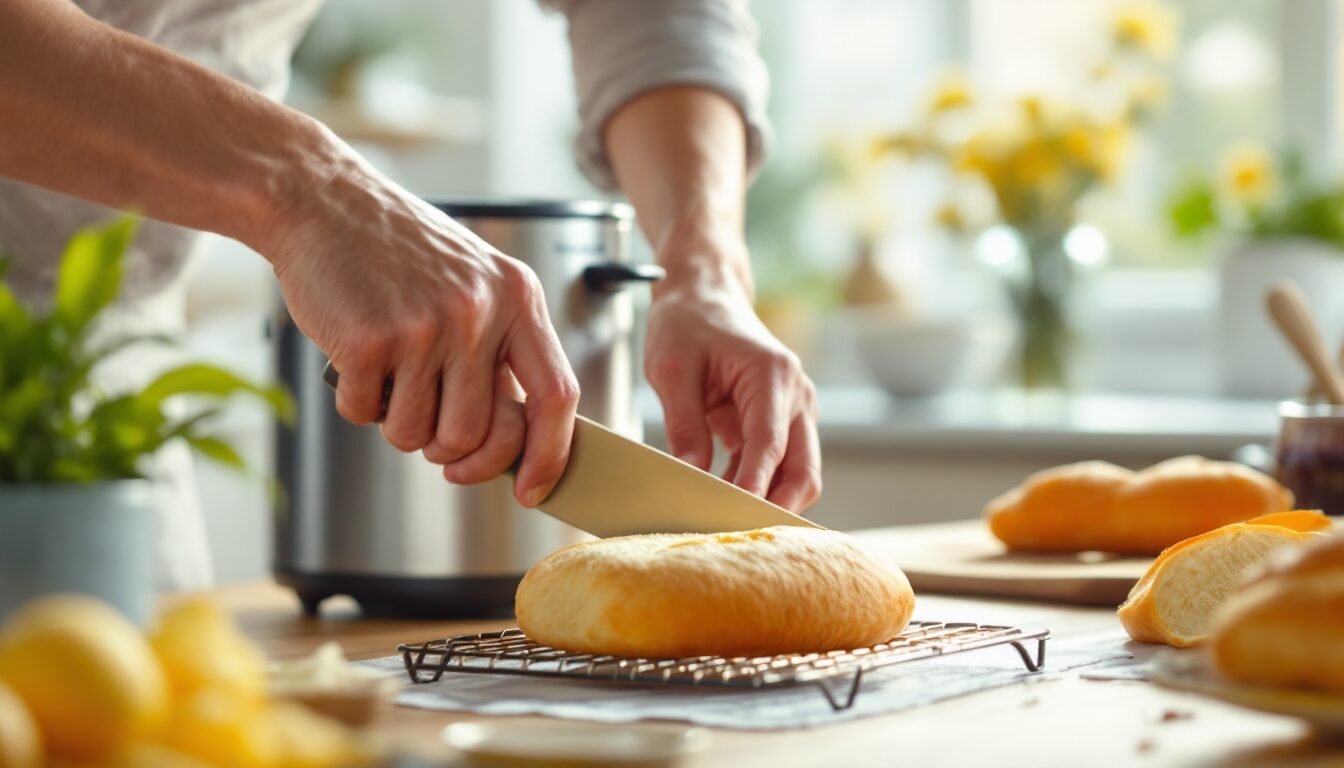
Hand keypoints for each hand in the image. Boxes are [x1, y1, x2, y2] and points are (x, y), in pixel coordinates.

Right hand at [259, 149, 577, 506]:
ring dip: (398, 424)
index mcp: (518, 299)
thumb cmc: (400, 251)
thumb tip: (516, 443)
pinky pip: (366, 414)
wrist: (323, 200)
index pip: (556, 397)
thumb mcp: (476, 283)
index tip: (531, 489)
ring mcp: (424, 327)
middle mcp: (478, 313)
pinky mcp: (368, 340)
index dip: (548, 455)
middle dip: (450, 450)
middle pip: (478, 434)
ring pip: (419, 435)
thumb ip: (501, 352)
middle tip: (429, 428)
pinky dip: (356, 400)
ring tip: (389, 375)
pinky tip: (355, 357)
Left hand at [645, 258, 820, 511]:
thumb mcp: (672, 370)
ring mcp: (795, 410)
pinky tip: (720, 499)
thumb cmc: (688, 324)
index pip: (770, 443)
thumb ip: (684, 424)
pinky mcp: (783, 422)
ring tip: (719, 521)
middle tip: (734, 535)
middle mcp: (796, 394)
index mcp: (773, 374)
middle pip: (803, 471)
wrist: (705, 296)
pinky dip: (755, 486)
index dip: (755, 485)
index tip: (736, 516)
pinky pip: (778, 466)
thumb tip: (690, 474)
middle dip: (775, 507)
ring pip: (797, 474)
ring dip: (764, 499)